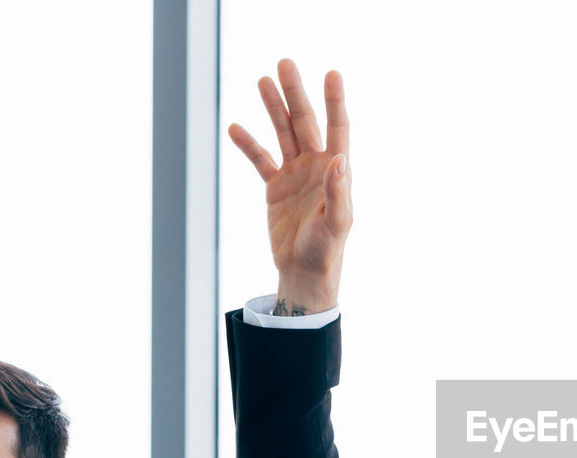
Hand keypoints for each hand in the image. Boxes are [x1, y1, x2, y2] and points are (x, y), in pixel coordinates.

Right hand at [229, 59, 351, 314]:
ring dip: (273, 108)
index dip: (335, 101)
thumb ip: (339, 192)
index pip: (338, 128)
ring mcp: (295, 175)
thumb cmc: (327, 251)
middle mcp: (317, 168)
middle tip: (285, 63)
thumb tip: (341, 160)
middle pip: (305, 122)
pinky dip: (249, 144)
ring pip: (282, 134)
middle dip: (296, 94)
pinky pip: (260, 160)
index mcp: (337, 173)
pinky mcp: (276, 188)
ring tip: (262, 81)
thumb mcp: (337, 224)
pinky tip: (235, 127)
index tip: (332, 74)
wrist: (304, 273)